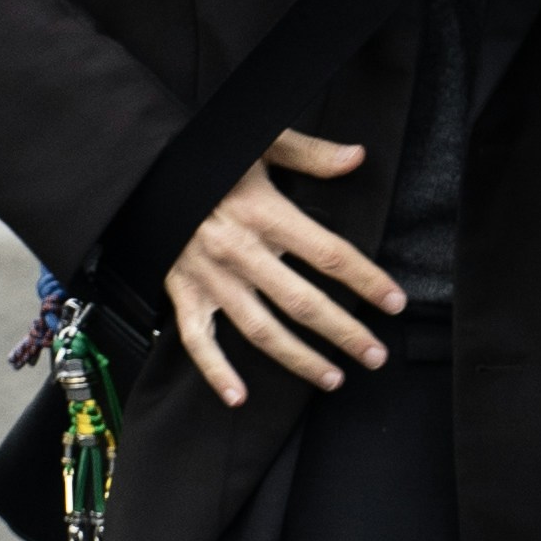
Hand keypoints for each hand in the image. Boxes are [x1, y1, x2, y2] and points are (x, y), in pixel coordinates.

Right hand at [165, 130, 399, 411]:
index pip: (328, 254)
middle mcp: (239, 251)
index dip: (366, 280)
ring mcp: (210, 278)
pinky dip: (216, 372)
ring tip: (334, 378)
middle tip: (376, 356)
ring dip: (299, 359)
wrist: (145, 169)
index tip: (395, 301)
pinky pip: (198, 342)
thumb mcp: (259, 142)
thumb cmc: (208, 155)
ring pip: (261, 330)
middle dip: (344, 333)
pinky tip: (239, 398)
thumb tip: (358, 157)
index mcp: (264, 213)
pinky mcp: (182, 293)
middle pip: (302, 302)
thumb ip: (310, 153)